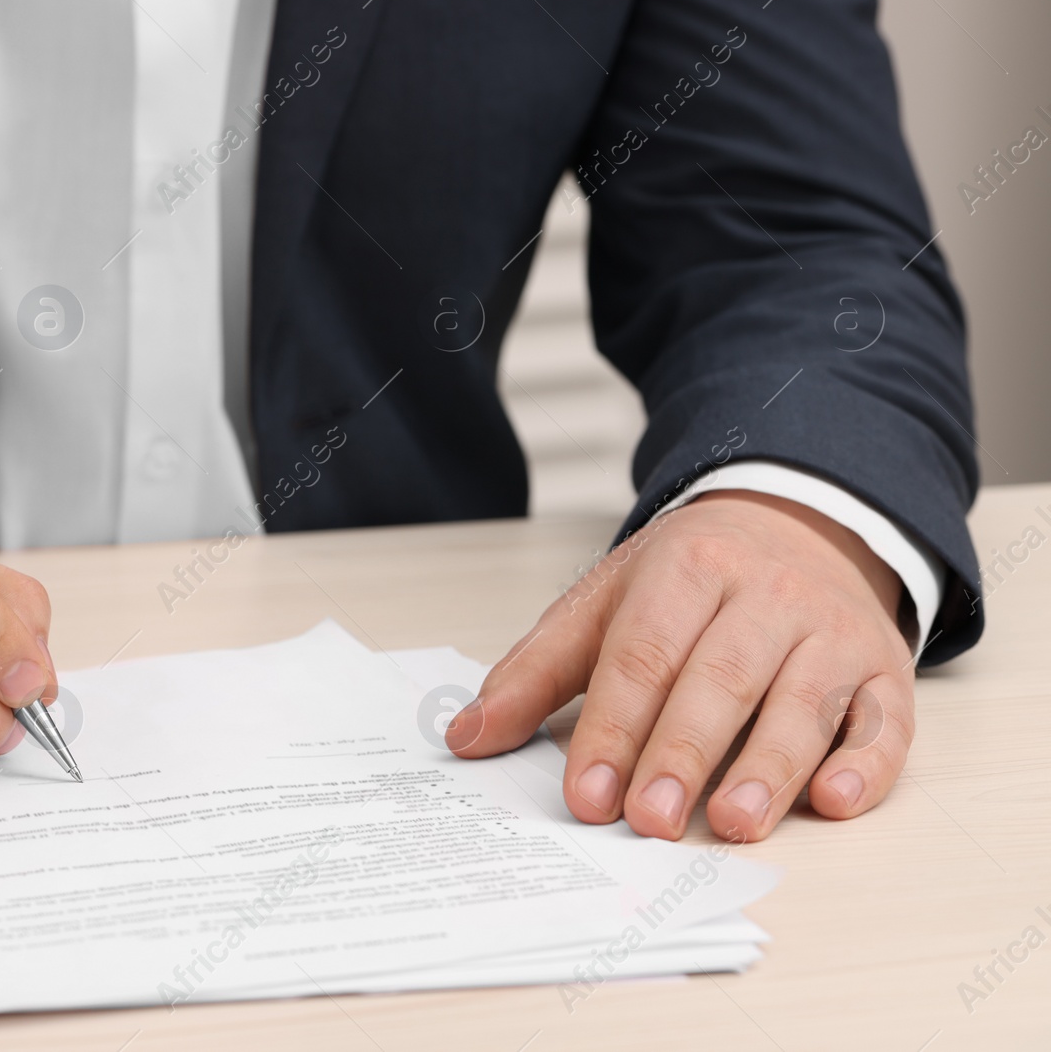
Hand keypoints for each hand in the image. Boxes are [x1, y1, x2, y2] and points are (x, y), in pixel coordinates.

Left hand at [447, 490, 914, 841]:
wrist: (799, 525)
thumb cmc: (689, 581)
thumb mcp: (603, 604)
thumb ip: (534, 673)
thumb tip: (464, 738)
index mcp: (686, 570)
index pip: (644, 654)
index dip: (614, 727)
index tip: (587, 796)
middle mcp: (766, 595)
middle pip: (720, 678)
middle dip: (682, 753)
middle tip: (648, 820)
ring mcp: (832, 632)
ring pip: (803, 701)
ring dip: (769, 768)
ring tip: (730, 824)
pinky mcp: (884, 670)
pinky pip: (883, 720)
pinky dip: (863, 763)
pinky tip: (833, 800)